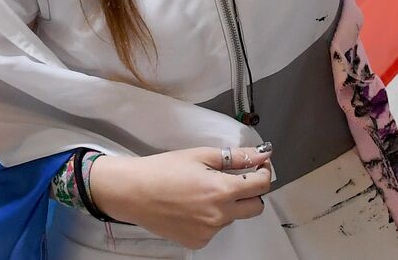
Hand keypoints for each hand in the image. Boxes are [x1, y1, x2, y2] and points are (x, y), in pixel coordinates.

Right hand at [87, 145, 273, 249]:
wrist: (133, 192)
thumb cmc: (164, 170)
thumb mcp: (203, 155)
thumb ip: (237, 157)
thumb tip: (261, 155)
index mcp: (222, 192)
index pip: (261, 185)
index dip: (264, 171)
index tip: (260, 164)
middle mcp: (218, 216)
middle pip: (255, 207)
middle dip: (253, 192)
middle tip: (238, 178)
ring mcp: (207, 232)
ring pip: (234, 217)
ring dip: (230, 204)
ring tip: (205, 190)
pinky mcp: (196, 241)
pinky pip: (215, 228)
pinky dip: (212, 217)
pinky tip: (194, 205)